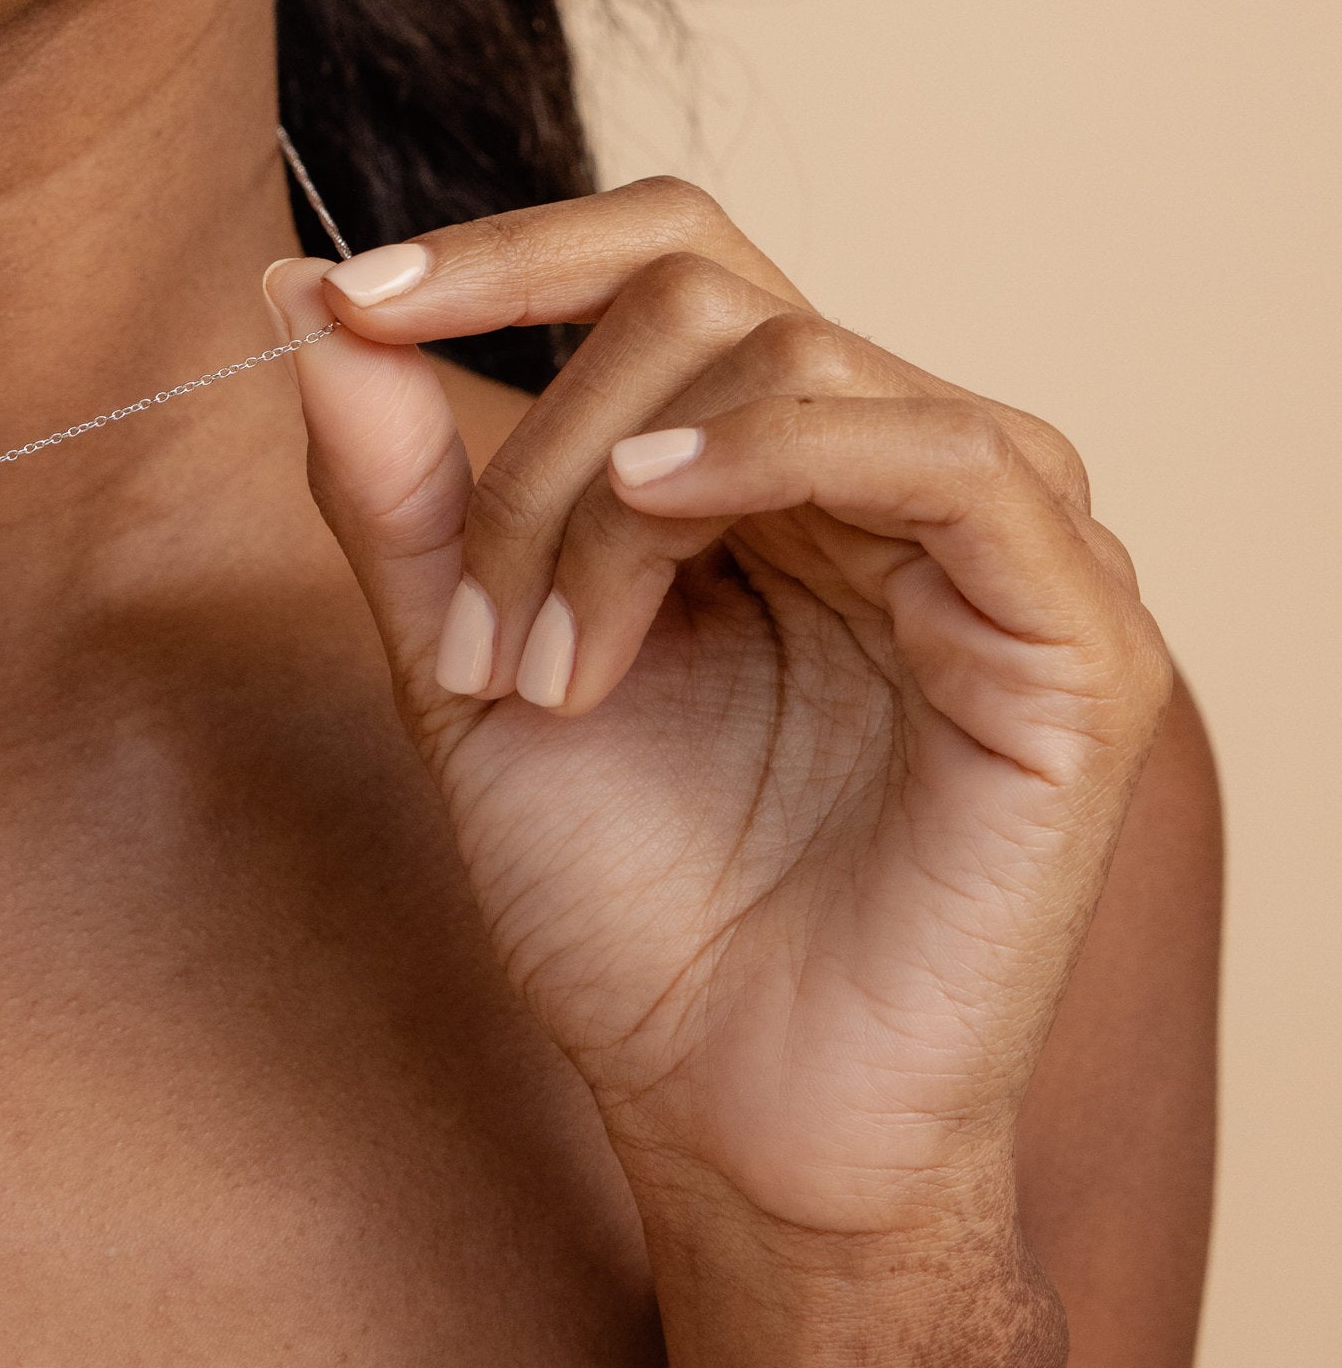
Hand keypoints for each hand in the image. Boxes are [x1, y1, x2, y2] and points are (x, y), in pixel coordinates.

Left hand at [270, 182, 1170, 1244]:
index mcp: (767, 468)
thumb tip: (291, 284)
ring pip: (788, 356)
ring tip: (548, 682)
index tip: (349, 299)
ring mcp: (998, 544)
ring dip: (605, 504)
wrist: (723, 1116)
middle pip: (698, 297)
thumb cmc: (620, 906)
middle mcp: (889, 474)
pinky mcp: (1077, 639)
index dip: (505, 251)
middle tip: (475, 650)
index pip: (664, 258)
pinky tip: (654, 517)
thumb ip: (396, 487)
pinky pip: (950, 454)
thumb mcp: (463, 664)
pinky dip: (775, 451)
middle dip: (531, 458)